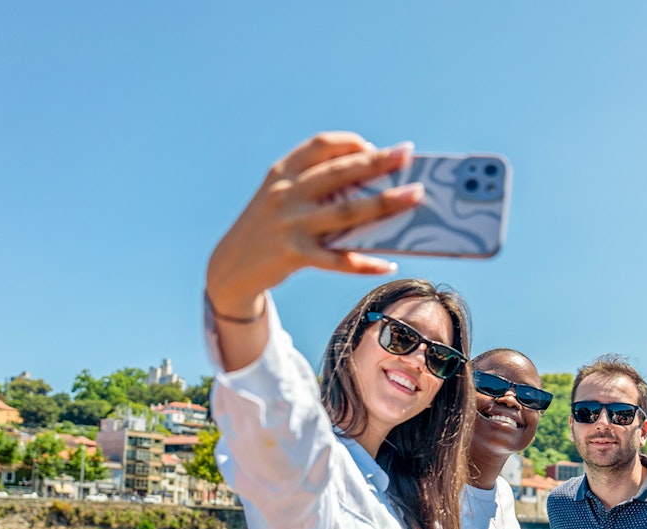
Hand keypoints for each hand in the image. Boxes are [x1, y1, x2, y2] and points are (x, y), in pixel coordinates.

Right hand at [205, 132, 424, 318]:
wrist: (231, 266)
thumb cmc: (271, 227)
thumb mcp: (282, 198)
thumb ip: (316, 188)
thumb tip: (374, 190)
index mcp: (283, 173)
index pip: (320, 146)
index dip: (350, 143)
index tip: (375, 147)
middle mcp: (286, 194)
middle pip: (339, 173)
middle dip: (377, 162)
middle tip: (407, 156)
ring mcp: (290, 224)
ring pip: (346, 212)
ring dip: (385, 203)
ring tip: (415, 197)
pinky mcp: (293, 255)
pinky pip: (337, 260)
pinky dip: (364, 264)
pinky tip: (388, 264)